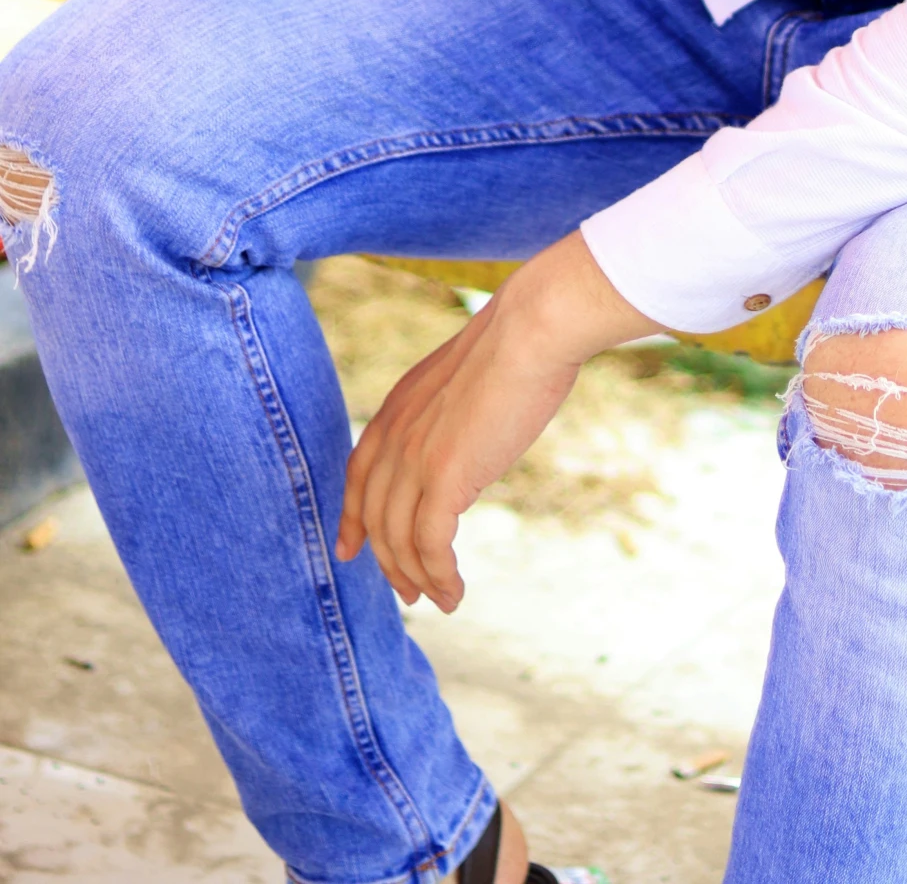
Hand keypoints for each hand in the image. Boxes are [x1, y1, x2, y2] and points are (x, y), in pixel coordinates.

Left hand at [335, 231, 657, 610]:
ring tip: (441, 600)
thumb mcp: (465, 382)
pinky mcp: (444, 476)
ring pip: (399, 539)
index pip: (358, 474)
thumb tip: (465, 450)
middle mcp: (395, 435)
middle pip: (376, 517)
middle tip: (410, 593)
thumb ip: (449, 417)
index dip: (351, 517)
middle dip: (389, 562)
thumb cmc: (518, 346)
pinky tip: (455, 592)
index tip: (349, 549)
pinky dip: (439, 576)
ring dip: (418, 578)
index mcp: (397, 408)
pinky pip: (430, 545)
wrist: (532, 330)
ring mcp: (415, 457)